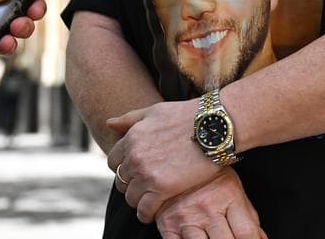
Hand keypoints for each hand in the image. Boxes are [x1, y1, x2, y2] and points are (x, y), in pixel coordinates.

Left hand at [107, 99, 219, 222]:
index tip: (135, 172)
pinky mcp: (162, 188)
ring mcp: (146, 173)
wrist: (215, 125)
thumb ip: (130, 119)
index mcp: (131, 138)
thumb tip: (109, 123)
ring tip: (150, 199)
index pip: (113, 161)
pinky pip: (145, 209)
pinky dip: (146, 214)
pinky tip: (153, 212)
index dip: (124, 168)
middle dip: (131, 184)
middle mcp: (135, 156)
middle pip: (121, 181)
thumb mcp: (155, 111)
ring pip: (131, 197)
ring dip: (139, 200)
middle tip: (145, 186)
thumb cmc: (188, 116)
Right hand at [150, 170, 266, 238]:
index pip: (246, 233)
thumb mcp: (235, 188)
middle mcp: (208, 208)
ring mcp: (187, 217)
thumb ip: (250, 217)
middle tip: (229, 236)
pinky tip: (195, 238)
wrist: (178, 153)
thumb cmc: (210, 173)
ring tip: (212, 236)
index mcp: (229, 198)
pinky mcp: (167, 225)